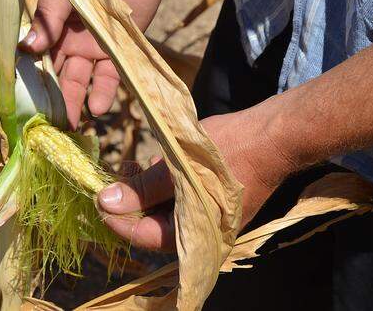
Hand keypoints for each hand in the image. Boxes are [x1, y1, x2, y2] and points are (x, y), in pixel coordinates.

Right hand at [20, 0, 198, 127]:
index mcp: (45, 21)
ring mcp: (89, 45)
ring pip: (77, 80)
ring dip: (73, 102)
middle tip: (43, 126)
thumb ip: (48, 16)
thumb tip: (27, 48)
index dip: (22, 78)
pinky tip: (98, 108)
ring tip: (69, 126)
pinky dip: (103, 92)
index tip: (16, 104)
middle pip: (51, 74)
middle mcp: (63, 37)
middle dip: (47, 99)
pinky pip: (108, 77)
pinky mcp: (116, 50)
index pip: (29, 54)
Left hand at [97, 107, 298, 250]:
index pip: (146, 237)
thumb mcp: (180, 167)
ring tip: (129, 168)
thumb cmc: (231, 150)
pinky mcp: (209, 199)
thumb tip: (107, 203)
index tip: (96, 198)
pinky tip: (149, 164)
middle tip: (109, 181)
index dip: (118, 220)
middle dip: (130, 203)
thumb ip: (144, 188)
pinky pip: (177, 198)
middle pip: (154, 226)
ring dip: (143, 191)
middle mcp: (202, 232)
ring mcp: (207, 215)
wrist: (276, 135)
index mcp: (197, 234)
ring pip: (164, 210)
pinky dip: (161, 184)